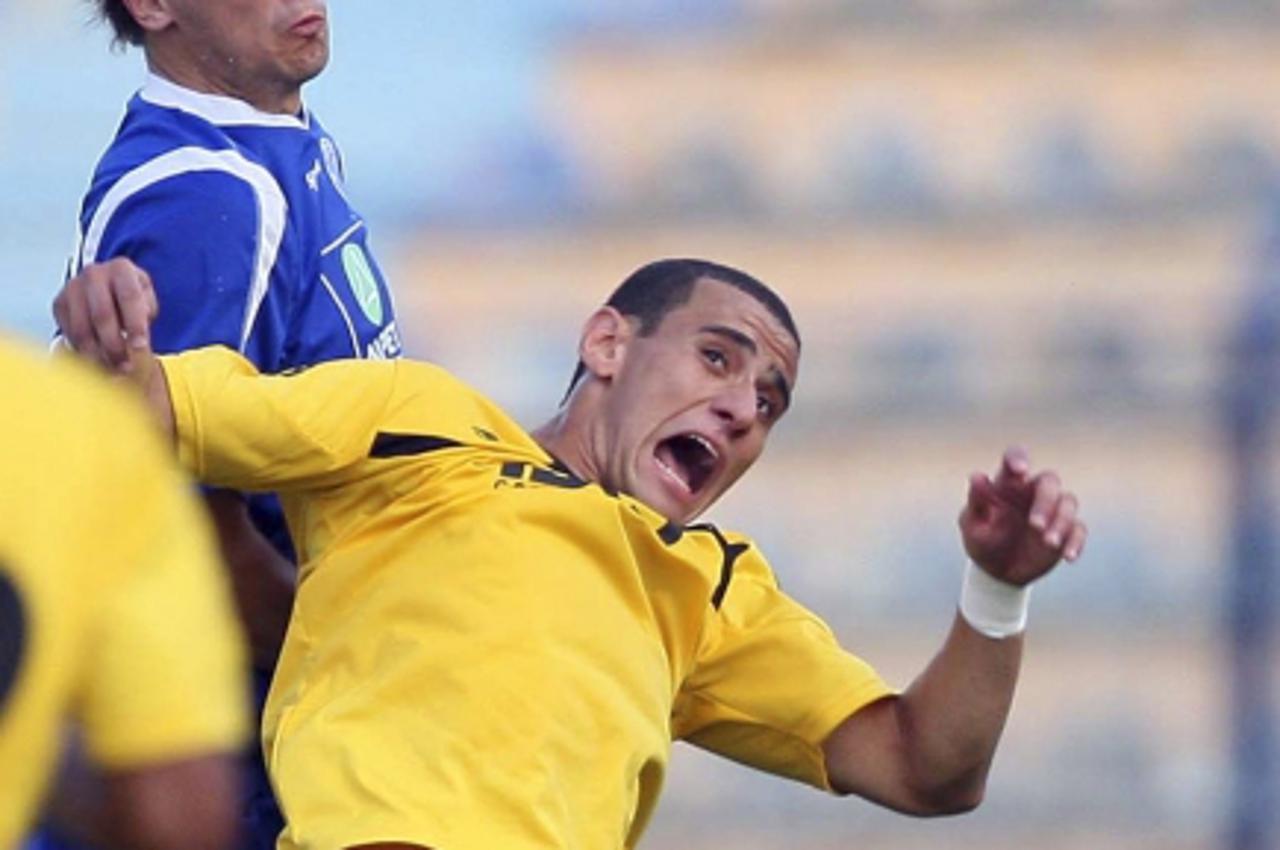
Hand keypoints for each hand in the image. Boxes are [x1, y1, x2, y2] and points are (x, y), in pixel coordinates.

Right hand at [52, 257, 157, 373]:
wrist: (106, 285)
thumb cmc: (130, 295)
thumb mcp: (147, 299)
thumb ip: (146, 314)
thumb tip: (137, 342)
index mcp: (121, 269)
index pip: (130, 297)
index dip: (135, 325)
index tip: (140, 347)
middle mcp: (94, 274)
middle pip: (102, 315)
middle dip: (115, 345)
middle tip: (125, 365)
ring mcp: (73, 287)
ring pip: (83, 328)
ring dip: (98, 354)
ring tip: (113, 368)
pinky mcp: (59, 303)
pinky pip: (70, 333)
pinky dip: (84, 351)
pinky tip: (97, 360)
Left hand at [958, 447, 1085, 585]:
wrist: (997, 572)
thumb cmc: (982, 541)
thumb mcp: (972, 524)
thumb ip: (976, 501)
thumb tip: (977, 476)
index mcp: (1008, 483)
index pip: (1015, 458)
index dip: (1018, 458)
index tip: (1019, 469)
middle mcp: (1033, 492)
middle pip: (1049, 481)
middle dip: (1045, 501)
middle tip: (1035, 525)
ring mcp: (1053, 510)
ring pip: (1068, 502)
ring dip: (1061, 521)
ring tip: (1049, 543)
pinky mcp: (1067, 531)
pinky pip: (1079, 529)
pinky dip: (1076, 541)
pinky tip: (1068, 556)